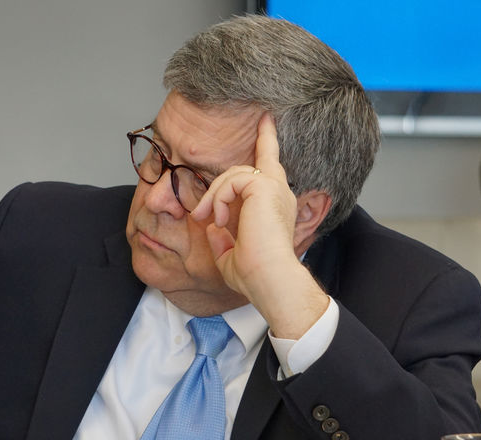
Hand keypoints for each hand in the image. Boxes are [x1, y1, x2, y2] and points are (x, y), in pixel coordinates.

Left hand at [191, 114, 328, 337]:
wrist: (269, 279)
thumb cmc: (255, 275)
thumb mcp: (232, 257)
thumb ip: (223, 240)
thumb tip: (212, 229)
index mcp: (275, 205)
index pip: (270, 165)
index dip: (267, 139)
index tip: (265, 118)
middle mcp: (279, 192)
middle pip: (248, 166)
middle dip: (219, 186)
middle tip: (201, 214)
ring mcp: (273, 187)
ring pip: (235, 173)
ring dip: (215, 197)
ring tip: (209, 220)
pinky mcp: (264, 186)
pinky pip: (232, 181)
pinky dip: (219, 199)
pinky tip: (221, 220)